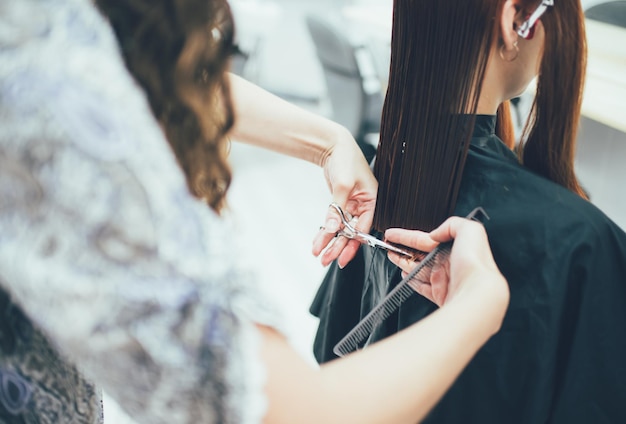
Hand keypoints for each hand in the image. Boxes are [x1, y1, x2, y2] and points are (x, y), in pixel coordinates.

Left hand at [311, 131, 377, 267]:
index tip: (340, 257)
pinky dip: (327, 231)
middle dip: (339, 247)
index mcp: (373, 201)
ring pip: (343, 230)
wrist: (333, 146)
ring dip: (331, 242)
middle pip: (353, 233)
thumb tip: (332, 229)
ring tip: (319, 255)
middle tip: (325, 259)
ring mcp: (354, 206)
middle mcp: (365, 206)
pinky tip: (319, 241)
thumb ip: (337, 208)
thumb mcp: (343, 183)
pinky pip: (336, 222)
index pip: (364, 228)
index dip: (352, 244)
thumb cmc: (345, 159)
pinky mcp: (343, 204)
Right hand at [385, 217, 508, 324]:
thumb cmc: (476, 264)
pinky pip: (422, 286)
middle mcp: (450, 264)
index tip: (392, 234)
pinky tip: (404, 274)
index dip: (407, 236)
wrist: (477, 294)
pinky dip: (411, 280)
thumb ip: (452, 224)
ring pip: (418, 269)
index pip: (426, 239)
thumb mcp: (470, 230)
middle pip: (420, 254)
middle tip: (388, 245)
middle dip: (403, 248)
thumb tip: (436, 233)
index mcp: (456, 248)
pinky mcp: (440, 295)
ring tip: (392, 256)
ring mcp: (444, 280)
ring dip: (403, 262)